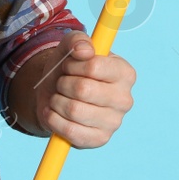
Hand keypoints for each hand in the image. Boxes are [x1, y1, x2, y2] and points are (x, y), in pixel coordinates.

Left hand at [32, 31, 135, 148]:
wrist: (55, 95)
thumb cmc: (68, 69)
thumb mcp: (69, 47)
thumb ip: (77, 39)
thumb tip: (84, 50)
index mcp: (125, 73)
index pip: (94, 66)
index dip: (73, 64)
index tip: (69, 65)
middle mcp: (125, 99)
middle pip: (83, 89)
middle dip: (63, 83)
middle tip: (62, 83)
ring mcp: (114, 122)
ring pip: (74, 110)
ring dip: (56, 101)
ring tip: (58, 97)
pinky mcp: (100, 140)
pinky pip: (70, 131)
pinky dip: (53, 119)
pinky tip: (54, 113)